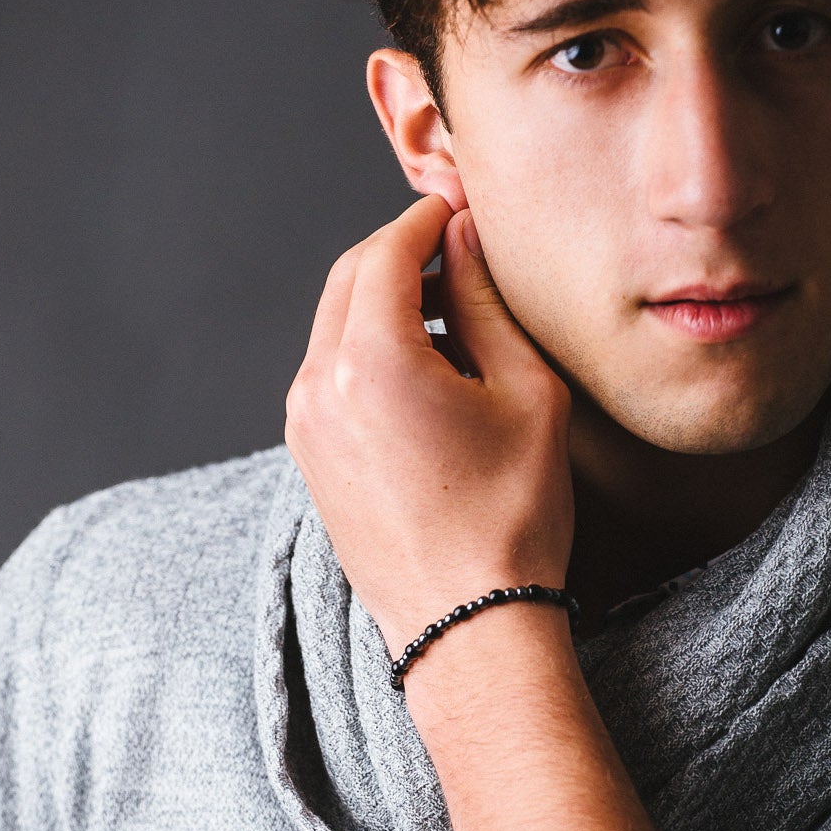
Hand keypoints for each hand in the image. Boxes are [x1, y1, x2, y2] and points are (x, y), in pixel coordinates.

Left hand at [285, 194, 573, 659]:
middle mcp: (320, 383)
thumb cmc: (512, 515)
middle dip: (401, 253)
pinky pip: (330, 371)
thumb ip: (485, 301)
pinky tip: (427, 371)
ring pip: (334, 324)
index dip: (427, 219)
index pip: (388, 250)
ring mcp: (304, 422)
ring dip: (385, 302)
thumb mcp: (526, 392)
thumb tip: (461, 239)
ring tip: (454, 316)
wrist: (468, 623)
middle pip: (349, 278)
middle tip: (458, 250)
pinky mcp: (308, 454)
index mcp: (373, 359)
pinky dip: (368, 348)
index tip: (461, 207)